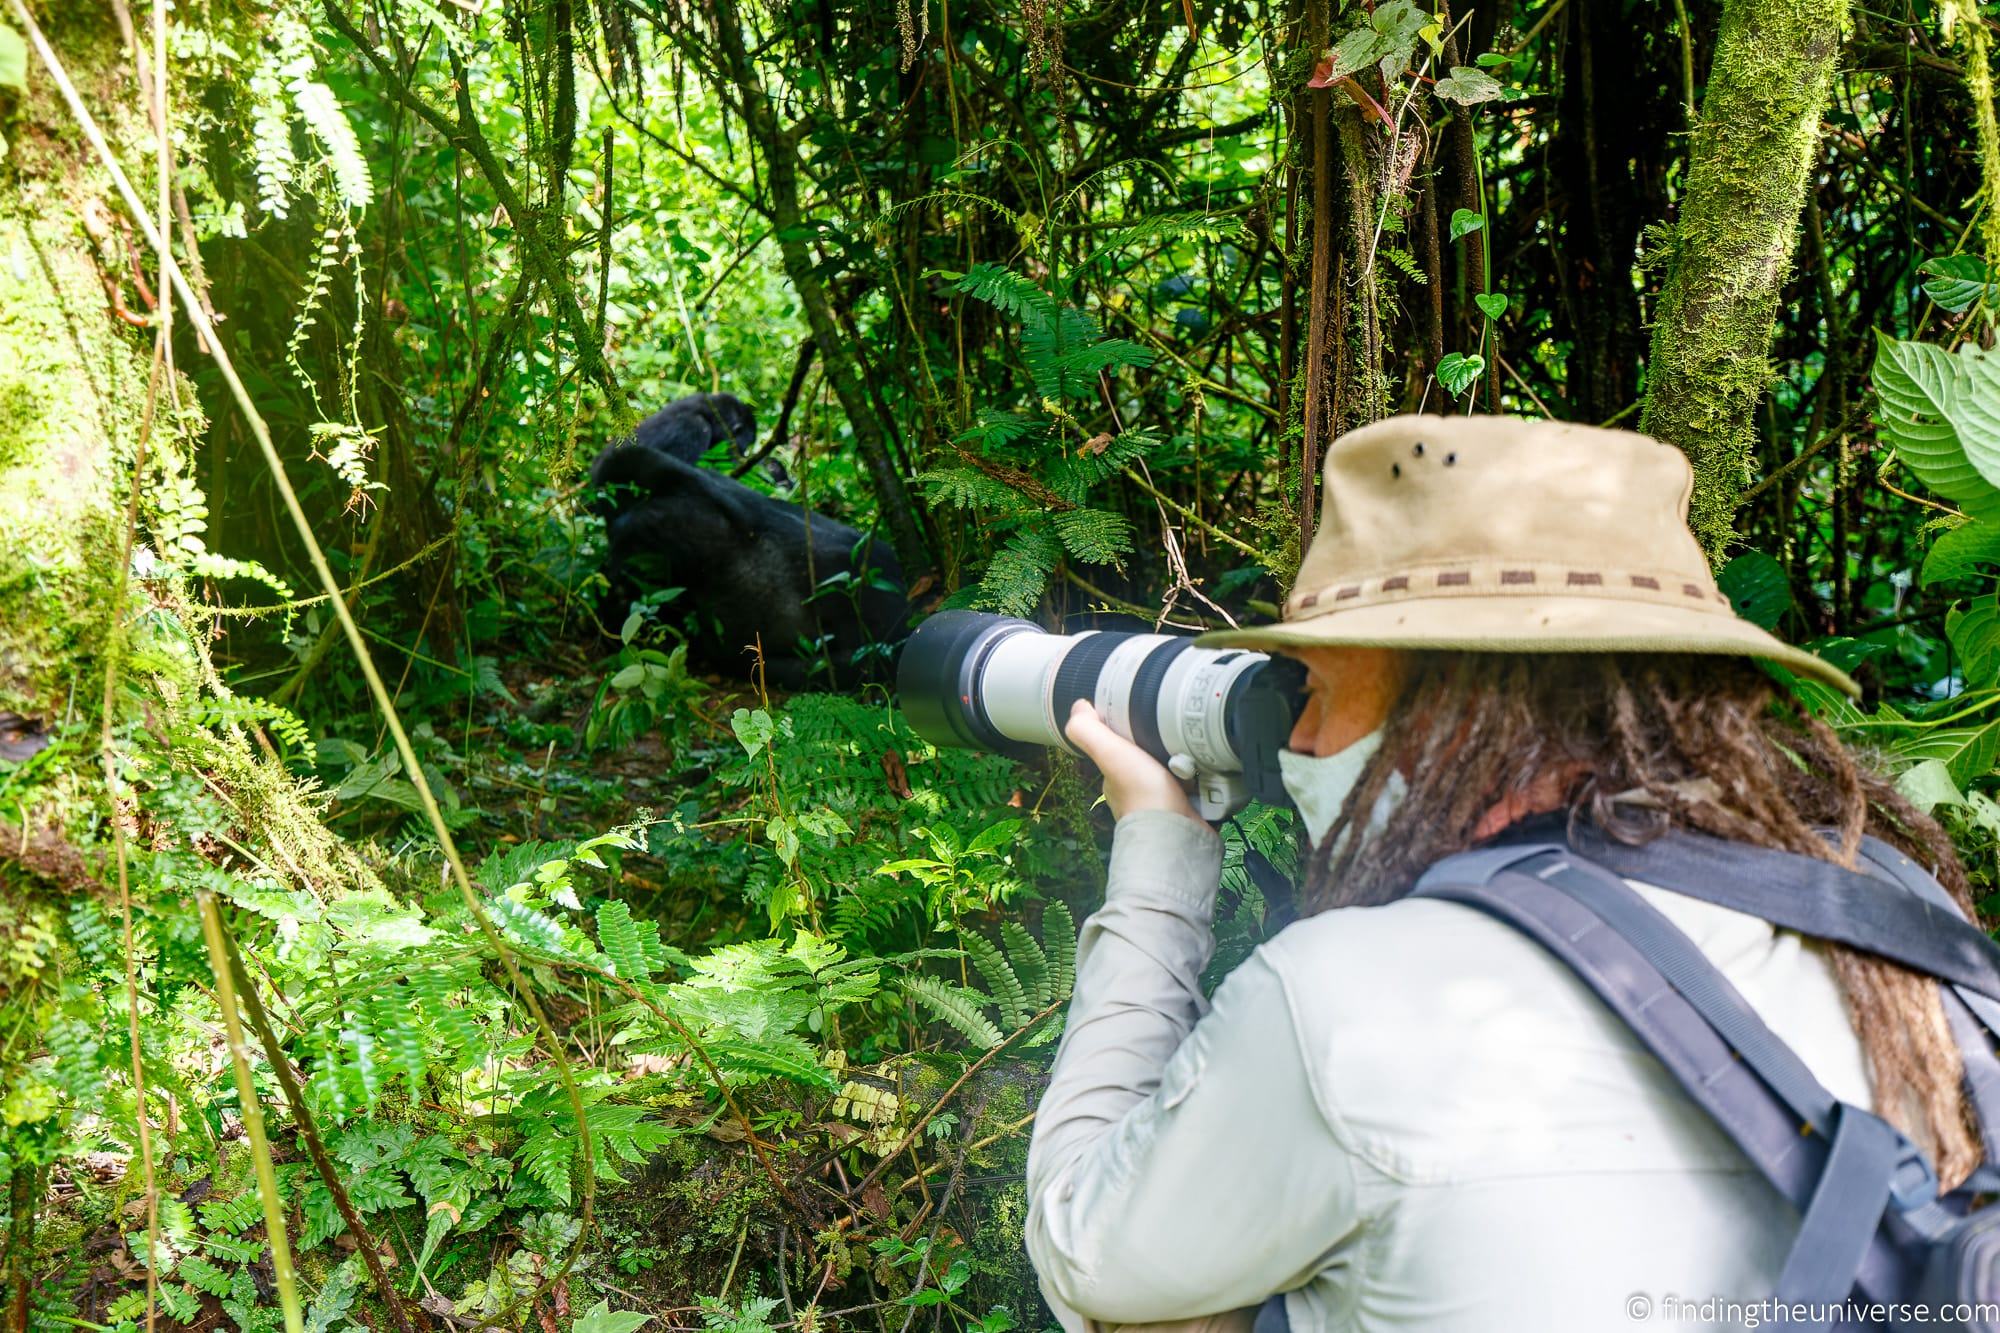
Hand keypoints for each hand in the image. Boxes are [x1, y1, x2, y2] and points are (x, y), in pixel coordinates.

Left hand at [1064, 699, 1202, 824]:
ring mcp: (1165, 801)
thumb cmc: (1142, 792)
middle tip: (1178, 724)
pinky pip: (1199, 784)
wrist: (1177, 832)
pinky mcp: (1191, 808)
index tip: (1144, 711)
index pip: (1121, 746)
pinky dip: (1204, 774)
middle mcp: (1138, 790)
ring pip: (1176, 769)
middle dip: (1164, 742)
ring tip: (1197, 739)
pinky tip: (1209, 761)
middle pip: (1152, 756)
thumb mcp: (1109, 753)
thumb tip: (1078, 707)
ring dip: (1187, 757)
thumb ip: (1088, 731)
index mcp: (1117, 777)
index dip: (1129, 729)